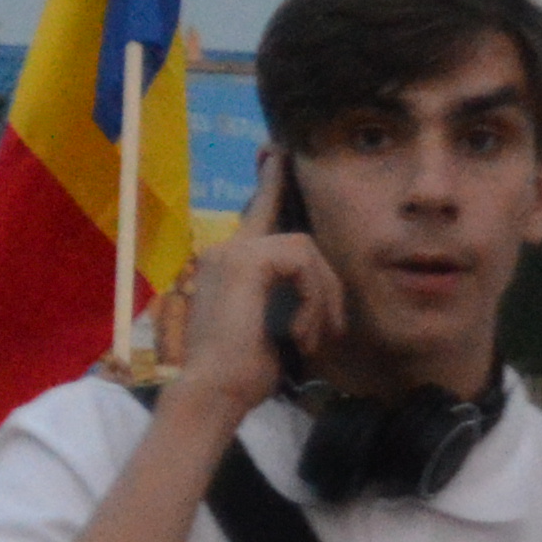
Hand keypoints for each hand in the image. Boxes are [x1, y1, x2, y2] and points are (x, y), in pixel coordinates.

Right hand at [154, 153, 333, 411]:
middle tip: (327, 333)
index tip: (277, 150)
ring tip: (312, 339)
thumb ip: (287, 302)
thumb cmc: (241, 375)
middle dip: (325, 284)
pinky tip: (303, 331)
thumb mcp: (273, 330)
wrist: (213, 390)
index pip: (257, 213)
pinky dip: (315, 299)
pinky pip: (303, 259)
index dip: (271, 182)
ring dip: (323, 299)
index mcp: (227, 265)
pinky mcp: (246, 259)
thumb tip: (321, 305)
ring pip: (306, 249)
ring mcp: (233, 251)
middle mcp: (225, 250)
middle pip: (296, 237)